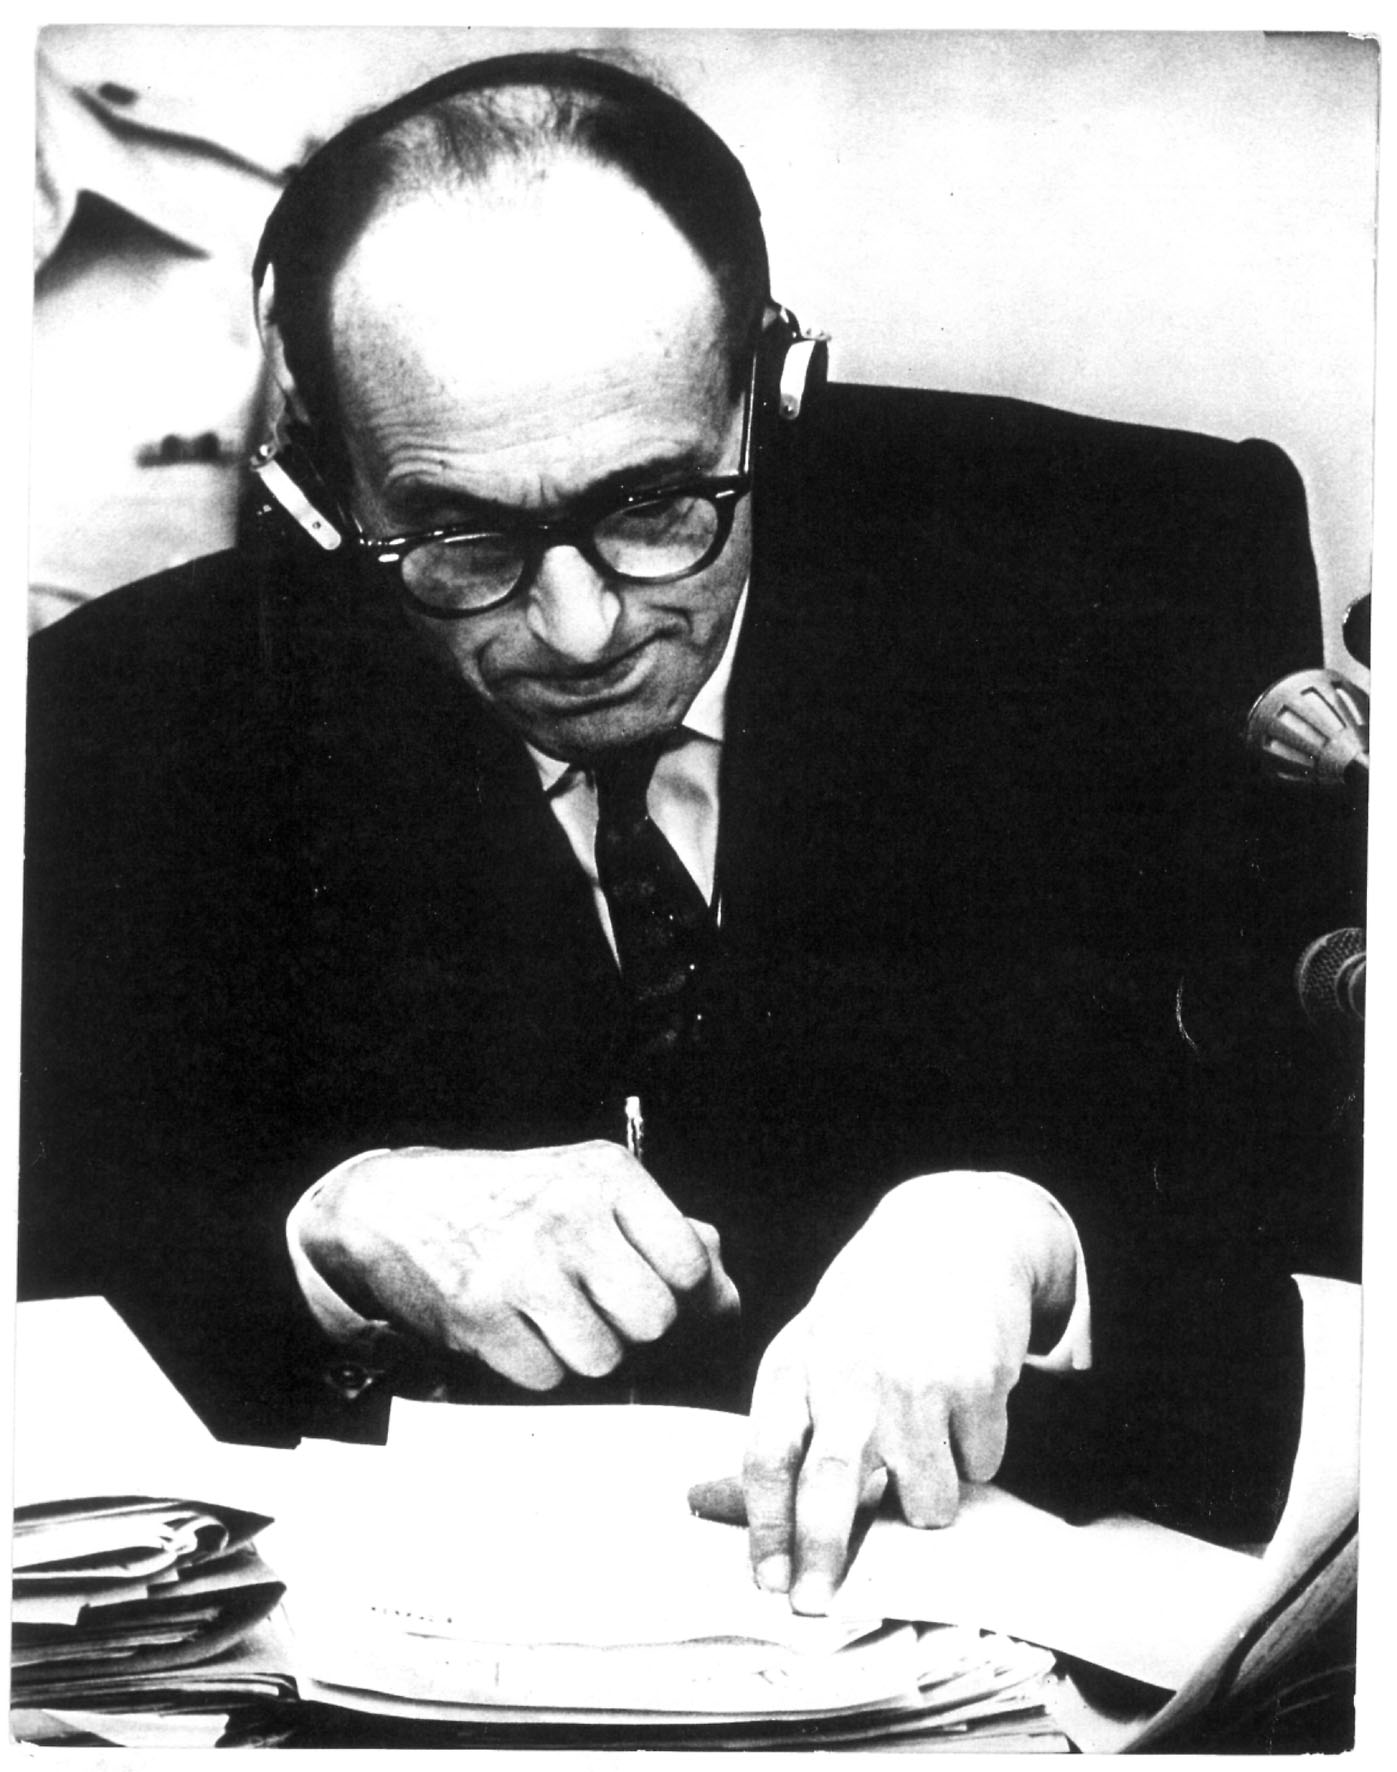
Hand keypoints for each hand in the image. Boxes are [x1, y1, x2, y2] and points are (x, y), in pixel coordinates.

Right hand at [302, 1141, 738, 1387]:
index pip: (689, 1262)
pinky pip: (546, 1378)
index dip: (681, 1291)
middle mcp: (567, 1215)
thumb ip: (668, 1235)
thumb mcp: (591, 1190)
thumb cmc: (513, 1200)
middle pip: (655, 1319)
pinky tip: (516, 1328)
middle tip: (601, 1306)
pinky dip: (538, 1366)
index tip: (650, 1283)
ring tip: (556, 1316)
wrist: (395, 1204)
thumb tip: (727, 1300)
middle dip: (635, 1327)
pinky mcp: (477, 1315)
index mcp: (606, 1175)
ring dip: (586, 1351)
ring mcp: (520, 1267)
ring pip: (604, 1358)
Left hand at [741, 1171, 1075, 1612]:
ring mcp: (914, 1380)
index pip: (768, 1457)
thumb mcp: (811, 1344)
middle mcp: (849, 1373)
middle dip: (823, 1560)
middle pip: (830, 1490)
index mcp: (798, 1363)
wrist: (954, 1232)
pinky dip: (975, 1453)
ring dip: (930, 1498)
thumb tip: (710, 1504)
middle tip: (814, 1608)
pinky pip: (979, 1468)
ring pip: (925, 1504)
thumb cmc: (872, 1304)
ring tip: (926, 1441)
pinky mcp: (975, 1384)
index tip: (767, 1582)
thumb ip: (782, 1422)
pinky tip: (962, 1401)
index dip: (765, 1528)